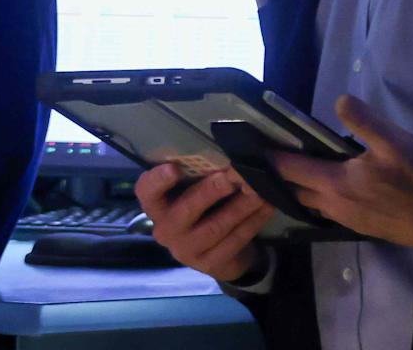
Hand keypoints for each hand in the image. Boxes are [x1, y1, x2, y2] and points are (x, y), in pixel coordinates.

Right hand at [133, 162, 273, 282]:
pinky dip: (253, 221)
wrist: (216, 251)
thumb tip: (227, 149)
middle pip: (186, 210)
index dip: (158, 180)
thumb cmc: (201, 207)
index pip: (147, 191)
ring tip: (258, 189)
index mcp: (157, 205)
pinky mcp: (210, 264)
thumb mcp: (193, 190)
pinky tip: (266, 206)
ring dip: (240, 206)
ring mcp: (186, 251)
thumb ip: (199, 174)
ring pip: (216, 227)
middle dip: (211, 191)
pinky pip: (234, 240)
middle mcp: (166, 230)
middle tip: (232, 176)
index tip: (174, 168)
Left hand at [270, 96, 412, 252]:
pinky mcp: (362, 227)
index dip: (271, 157)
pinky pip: (329, 211)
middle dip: (281, 174)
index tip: (254, 145)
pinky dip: (319, 197)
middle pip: (295, 190)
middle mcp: (335, 206)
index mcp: (337, 184)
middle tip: (273, 154)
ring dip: (301, 187)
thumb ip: (364, 120)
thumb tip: (339, 99)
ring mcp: (348, 220)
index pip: (290, 170)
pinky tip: (331, 185)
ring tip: (297, 166)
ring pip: (312, 203)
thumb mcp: (395, 141)